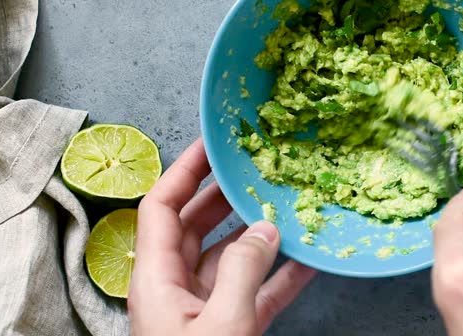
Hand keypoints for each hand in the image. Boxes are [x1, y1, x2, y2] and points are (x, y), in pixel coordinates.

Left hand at [129, 138, 316, 334]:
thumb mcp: (221, 324)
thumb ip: (243, 272)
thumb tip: (266, 230)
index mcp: (157, 279)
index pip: (161, 207)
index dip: (184, 171)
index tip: (211, 145)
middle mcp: (174, 289)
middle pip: (195, 226)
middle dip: (224, 196)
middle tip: (252, 171)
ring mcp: (201, 310)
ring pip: (228, 258)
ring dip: (257, 236)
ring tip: (285, 209)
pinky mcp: (227, 330)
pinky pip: (254, 293)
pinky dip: (279, 276)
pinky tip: (305, 262)